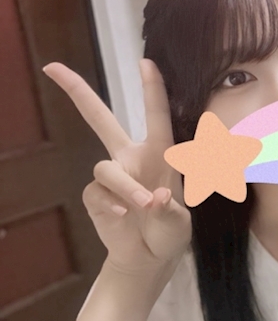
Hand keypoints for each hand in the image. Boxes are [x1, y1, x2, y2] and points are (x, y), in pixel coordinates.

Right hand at [43, 60, 190, 282]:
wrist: (149, 258)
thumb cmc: (170, 231)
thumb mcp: (180, 221)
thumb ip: (170, 209)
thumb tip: (155, 198)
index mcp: (160, 155)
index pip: (157, 117)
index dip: (152, 89)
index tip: (146, 62)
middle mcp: (131, 159)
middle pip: (100, 120)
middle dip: (79, 93)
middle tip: (54, 68)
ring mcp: (112, 177)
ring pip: (107, 168)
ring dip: (127, 187)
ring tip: (144, 206)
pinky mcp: (96, 197)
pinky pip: (97, 194)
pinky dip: (112, 206)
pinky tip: (123, 218)